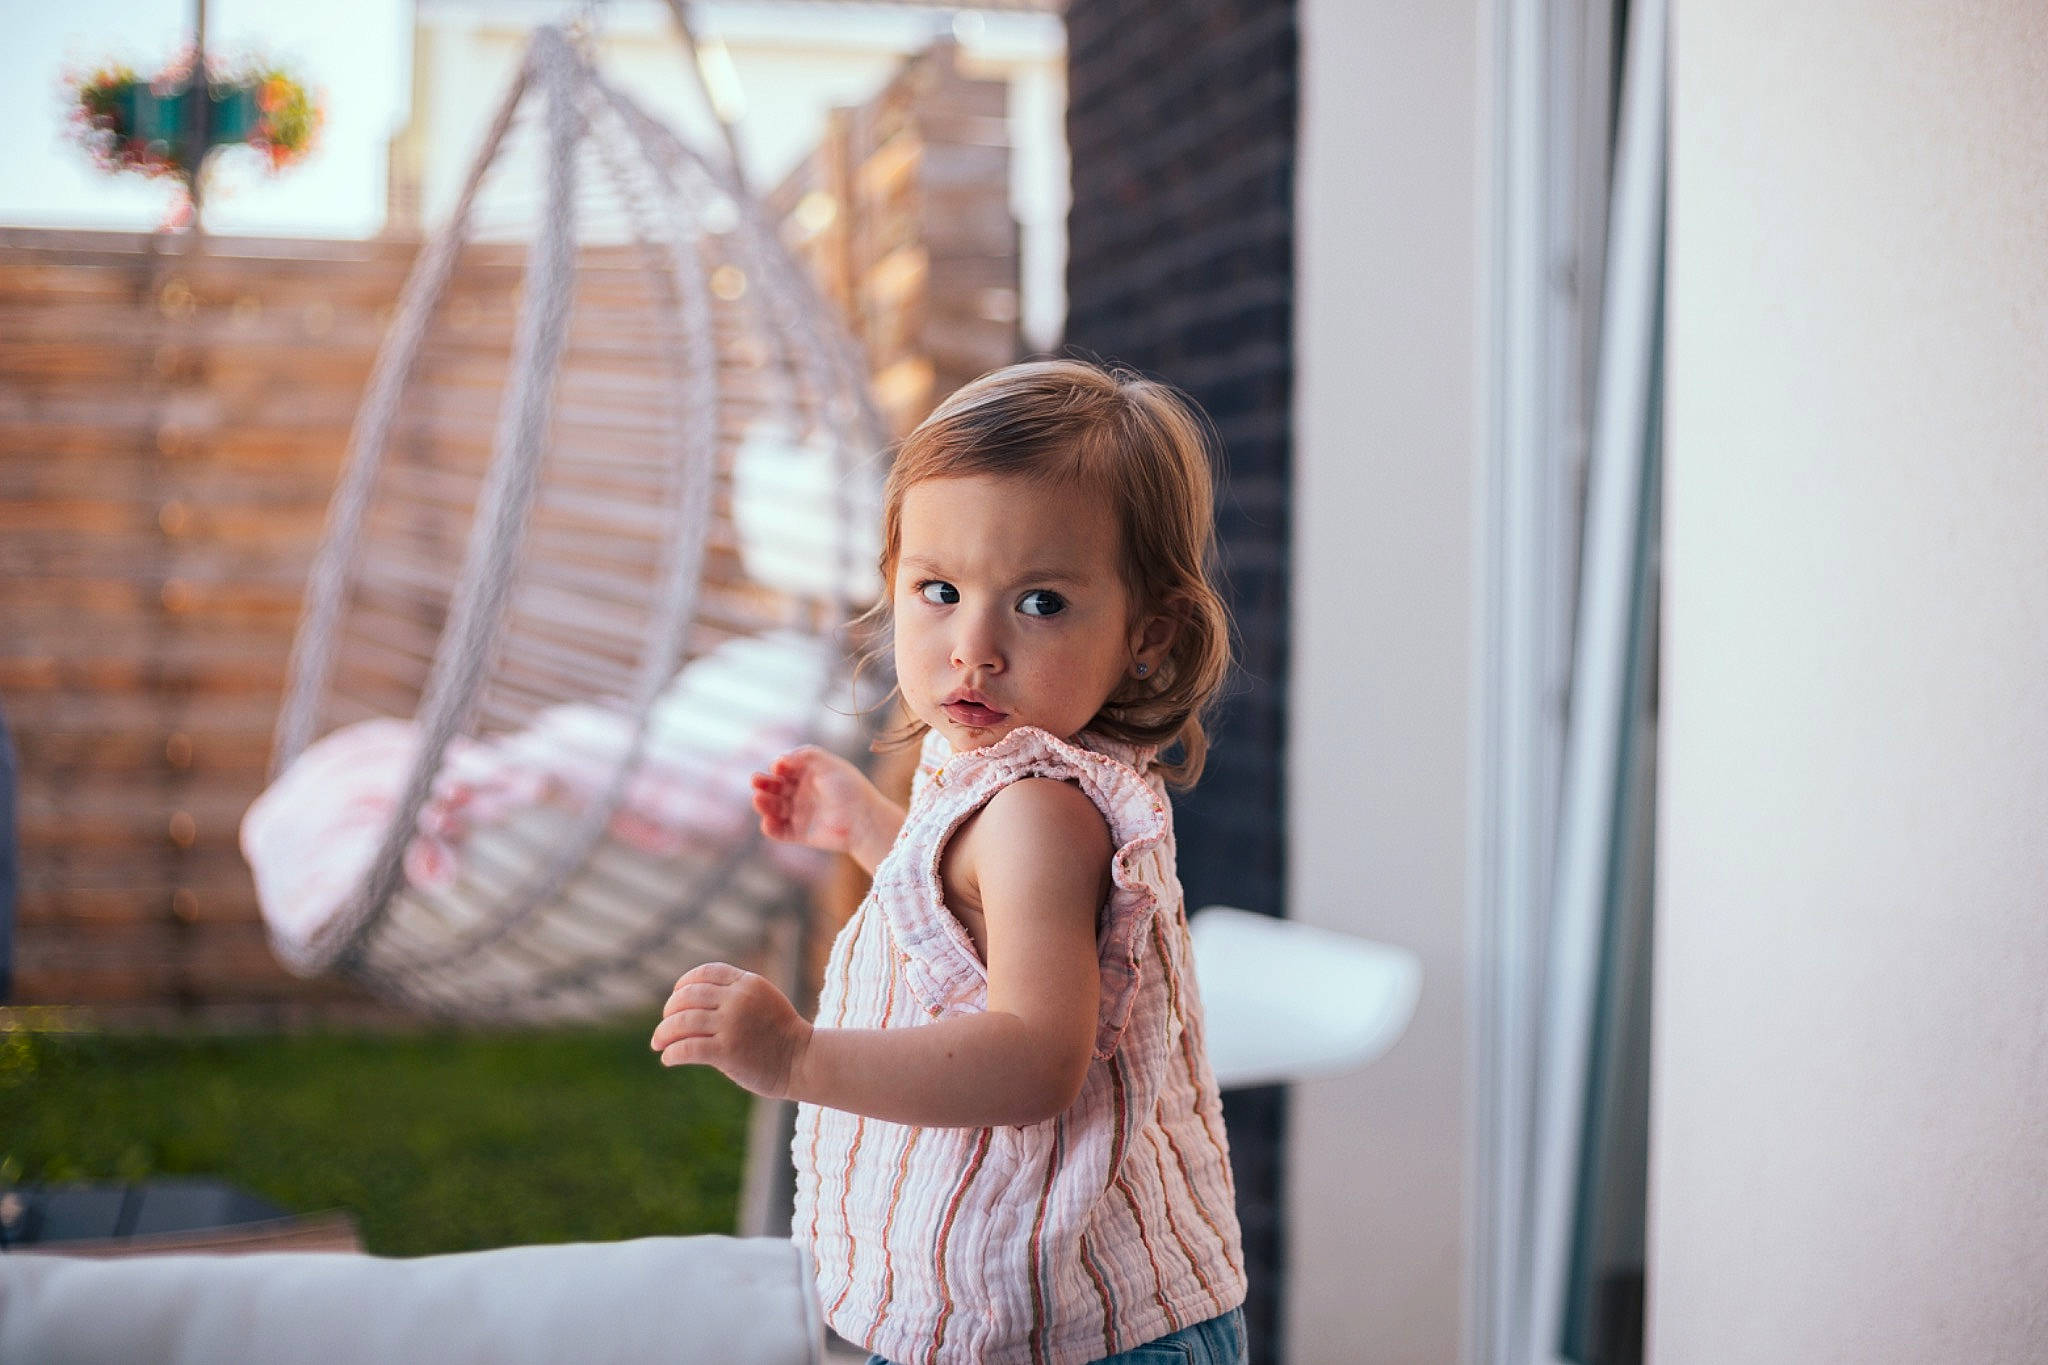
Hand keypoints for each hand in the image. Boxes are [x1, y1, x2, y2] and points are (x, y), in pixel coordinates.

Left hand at [650, 962, 810, 1100]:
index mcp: (747, 983)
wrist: (803, 1061)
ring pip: (682, 1022)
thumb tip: (693, 998)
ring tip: (658, 1043)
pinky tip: (668, 1059)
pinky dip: (672, 1053)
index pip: (705, 973)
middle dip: (669, 1011)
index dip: (684, 984)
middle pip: (687, 997)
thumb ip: (735, 993)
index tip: (675, 998)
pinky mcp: (727, 1051)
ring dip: (663, 1033)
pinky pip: (687, 1049)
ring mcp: (732, 1025)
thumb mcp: (762, 999)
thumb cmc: (780, 1034)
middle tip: (664, 1027)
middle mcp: (738, 999)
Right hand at [750, 746, 900, 870]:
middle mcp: (802, 793)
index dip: (778, 766)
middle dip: (763, 784)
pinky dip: (770, 828)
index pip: (785, 768)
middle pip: (775, 787)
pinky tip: (768, 822)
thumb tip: (779, 759)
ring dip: (763, 803)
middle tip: (756, 781)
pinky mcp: (800, 834)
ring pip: (774, 808)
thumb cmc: (849, 788)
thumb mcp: (828, 764)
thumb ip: (805, 755)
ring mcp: (800, 814)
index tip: (779, 767)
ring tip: (759, 800)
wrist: (864, 820)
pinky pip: (779, 831)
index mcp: (809, 774)